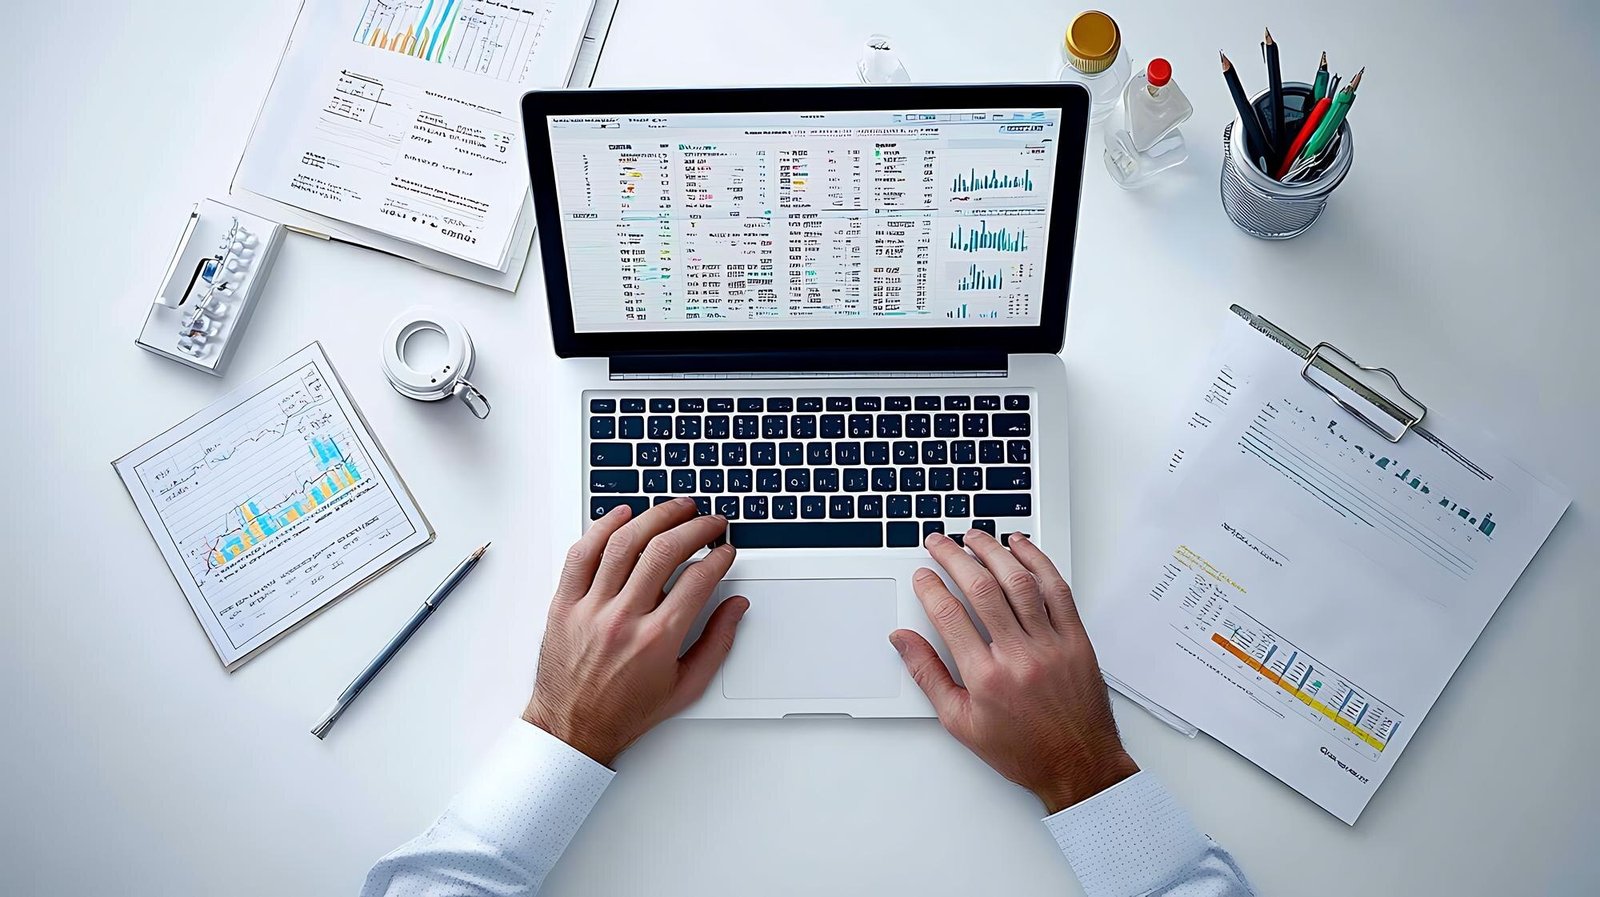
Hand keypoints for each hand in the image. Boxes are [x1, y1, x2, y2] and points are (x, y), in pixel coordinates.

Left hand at [523, 498, 746, 765]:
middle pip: (664, 551)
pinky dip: (603, 527)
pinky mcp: (564, 604)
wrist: (572, 729)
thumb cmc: (626, 711)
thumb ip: (717, 643)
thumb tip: (736, 606)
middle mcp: (623, 619)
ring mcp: (590, 608)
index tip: (726, 550)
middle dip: (695, 527)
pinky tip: (623, 515)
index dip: (719, 557)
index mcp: (657, 640)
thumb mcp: (685, 686)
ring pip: (624, 543)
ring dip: (655, 517)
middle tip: (709, 521)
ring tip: (676, 508)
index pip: (697, 579)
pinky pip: (582, 553)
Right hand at [890, 530, 1137, 813]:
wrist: (1078, 766)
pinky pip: (1057, 590)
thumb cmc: (1022, 749)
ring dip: (994, 551)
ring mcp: (1051, 644)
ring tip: (975, 536)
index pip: (950, 616)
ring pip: (1019, 582)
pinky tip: (1022, 547)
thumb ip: (928, 675)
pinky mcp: (1076, 639)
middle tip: (939, 543)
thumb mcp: (961, 723)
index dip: (931, 588)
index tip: (922, 575)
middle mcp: (1019, 656)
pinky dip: (1038, 562)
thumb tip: (903, 640)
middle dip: (954, 558)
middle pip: (981, 590)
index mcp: (986, 679)